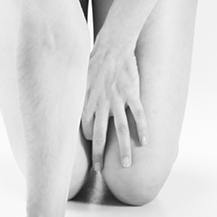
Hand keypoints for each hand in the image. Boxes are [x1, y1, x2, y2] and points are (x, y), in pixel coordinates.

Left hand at [80, 45, 147, 171]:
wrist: (112, 46)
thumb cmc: (95, 61)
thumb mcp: (81, 80)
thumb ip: (79, 97)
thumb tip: (70, 109)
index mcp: (88, 101)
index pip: (87, 129)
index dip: (90, 138)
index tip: (94, 144)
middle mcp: (102, 104)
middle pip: (101, 136)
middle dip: (100, 155)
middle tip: (100, 171)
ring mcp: (118, 100)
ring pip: (121, 130)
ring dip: (124, 150)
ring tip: (126, 165)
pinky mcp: (132, 93)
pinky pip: (138, 115)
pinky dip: (142, 129)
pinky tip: (145, 142)